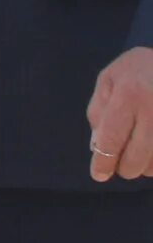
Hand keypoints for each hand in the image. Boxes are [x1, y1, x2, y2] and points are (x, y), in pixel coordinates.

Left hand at [87, 47, 152, 180]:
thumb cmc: (138, 68)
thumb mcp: (109, 79)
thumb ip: (98, 111)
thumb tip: (96, 146)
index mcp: (129, 96)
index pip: (112, 139)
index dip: (103, 161)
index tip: (98, 174)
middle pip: (136, 158)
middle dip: (124, 167)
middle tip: (120, 162)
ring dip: (144, 167)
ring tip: (139, 152)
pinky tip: (152, 152)